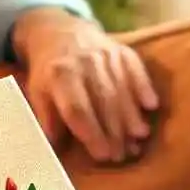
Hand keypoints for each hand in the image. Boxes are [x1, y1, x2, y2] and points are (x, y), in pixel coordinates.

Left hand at [11, 9, 158, 162]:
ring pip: (122, 89)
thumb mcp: (38, 93)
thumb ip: (47, 119)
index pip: (77, 108)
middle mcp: (85, 62)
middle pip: (103, 101)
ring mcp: (106, 54)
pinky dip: (144, 88)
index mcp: (59, 74)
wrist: (61, 33)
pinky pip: (137, 70)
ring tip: (138, 140)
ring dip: (132, 117)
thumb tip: (54, 149)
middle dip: (114, 131)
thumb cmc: (49, 73)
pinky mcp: (123, 51)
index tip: (102, 155)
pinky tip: (151, 107)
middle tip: (121, 156)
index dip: (90, 133)